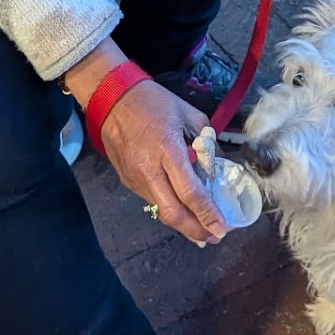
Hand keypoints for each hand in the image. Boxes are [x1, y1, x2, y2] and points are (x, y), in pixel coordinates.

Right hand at [100, 82, 227, 244]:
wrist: (112, 98)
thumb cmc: (154, 102)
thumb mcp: (190, 115)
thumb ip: (207, 144)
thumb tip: (221, 167)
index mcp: (167, 150)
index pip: (190, 192)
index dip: (207, 214)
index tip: (222, 228)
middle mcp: (149, 169)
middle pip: (173, 212)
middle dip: (195, 230)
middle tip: (214, 236)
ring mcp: (134, 178)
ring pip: (161, 211)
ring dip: (183, 224)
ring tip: (202, 229)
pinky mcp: (126, 181)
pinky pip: (151, 201)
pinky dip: (169, 209)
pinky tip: (181, 210)